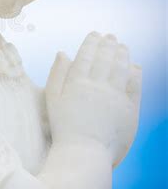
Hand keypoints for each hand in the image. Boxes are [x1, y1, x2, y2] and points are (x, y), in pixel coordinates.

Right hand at [46, 32, 141, 165]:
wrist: (83, 153)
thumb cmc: (63, 127)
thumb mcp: (52, 99)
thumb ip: (57, 74)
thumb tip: (63, 53)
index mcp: (77, 82)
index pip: (87, 55)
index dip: (91, 42)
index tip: (95, 34)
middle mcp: (98, 86)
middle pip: (105, 58)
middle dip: (108, 44)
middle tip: (111, 37)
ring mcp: (115, 97)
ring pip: (121, 68)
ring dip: (122, 54)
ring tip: (122, 47)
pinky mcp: (129, 109)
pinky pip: (134, 85)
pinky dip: (135, 73)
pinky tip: (134, 66)